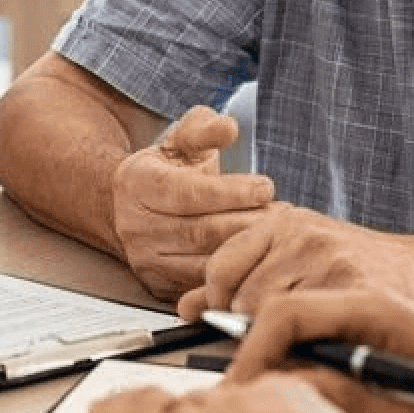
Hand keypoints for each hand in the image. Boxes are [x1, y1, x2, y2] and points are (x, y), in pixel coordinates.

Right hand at [111, 107, 276, 299]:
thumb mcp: (182, 140)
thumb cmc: (166, 170)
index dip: (231, 192)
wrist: (130, 208)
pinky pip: (202, 285)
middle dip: (247, 222)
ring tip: (277, 234)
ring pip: (203, 262)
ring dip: (246, 251)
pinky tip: (260, 258)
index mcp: (137, 183)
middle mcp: (135, 225)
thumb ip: (204, 129)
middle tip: (283, 213)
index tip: (266, 186)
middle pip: (199, 231)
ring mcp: (146, 259)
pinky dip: (236, 275)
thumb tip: (227, 127)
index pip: (188, 192)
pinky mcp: (159, 285)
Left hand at [176, 205, 413, 327]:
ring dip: (281, 341)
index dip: (220, 304)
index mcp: (284, 221)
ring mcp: (330, 257)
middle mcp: (303, 233)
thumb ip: (242, 278)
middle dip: (249, 329)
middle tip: (278, 343)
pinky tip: (329, 347)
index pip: (220, 267)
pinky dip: (309, 348)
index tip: (235, 324)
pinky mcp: (356, 285)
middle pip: (241, 297)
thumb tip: (184, 305)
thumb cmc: (370, 273)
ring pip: (270, 316)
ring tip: (308, 344)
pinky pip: (309, 329)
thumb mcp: (301, 261)